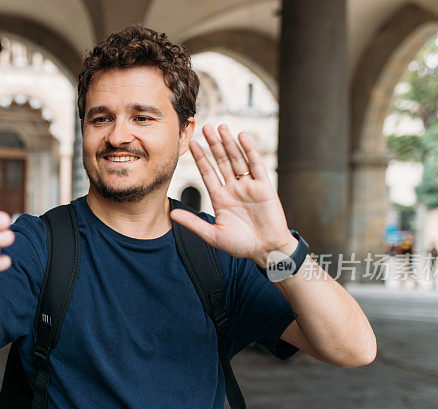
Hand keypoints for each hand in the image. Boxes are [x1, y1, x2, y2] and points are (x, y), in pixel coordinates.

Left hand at [170, 124, 295, 268]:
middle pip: (222, 162)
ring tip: (221, 127)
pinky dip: (249, 151)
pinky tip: (241, 137)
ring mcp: (249, 186)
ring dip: (229, 143)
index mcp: (220, 198)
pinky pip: (256, 165)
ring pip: (237, 160)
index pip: (208, 173)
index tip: (191, 144)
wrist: (266, 251)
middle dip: (213, 145)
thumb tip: (171, 215)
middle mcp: (233, 189)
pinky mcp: (264, 187)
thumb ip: (193, 223)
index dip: (200, 158)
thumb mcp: (213, 235)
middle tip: (205, 127)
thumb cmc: (241, 245)